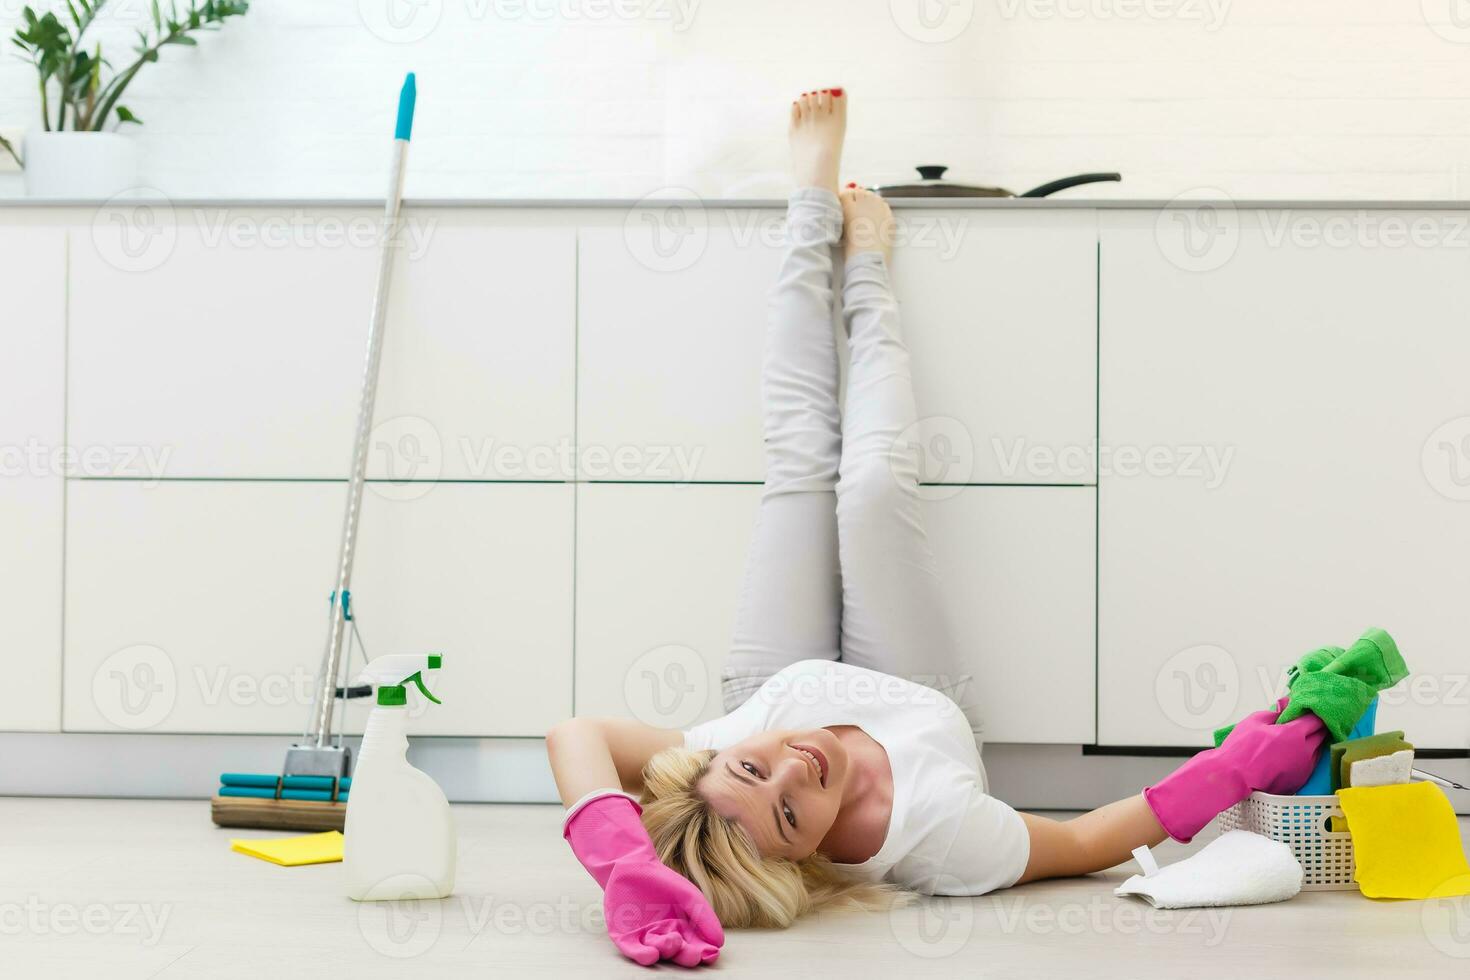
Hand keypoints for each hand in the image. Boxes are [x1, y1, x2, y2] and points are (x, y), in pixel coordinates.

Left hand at [603, 860, 723, 966]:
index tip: (712, 954)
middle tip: (695, 955)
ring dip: (667, 951)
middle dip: (687, 956)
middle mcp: (665, 937)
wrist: (633, 866)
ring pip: (658, 951)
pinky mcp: (626, 938)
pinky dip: (642, 955)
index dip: (705, 952)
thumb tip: (720, 942)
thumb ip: (704, 916)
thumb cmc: (664, 881)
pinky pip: (634, 950)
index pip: (697, 946)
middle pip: (679, 953)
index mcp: (683, 930)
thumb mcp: (689, 896)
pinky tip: (651, 955)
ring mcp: (645, 938)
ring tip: (673, 942)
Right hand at [1221, 696, 1325, 793]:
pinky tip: (1288, 755)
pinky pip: (1309, 764)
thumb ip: (1274, 712)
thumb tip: (1284, 707)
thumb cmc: (1241, 751)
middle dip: (1314, 727)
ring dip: (1310, 742)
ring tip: (1292, 740)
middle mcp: (1304, 751)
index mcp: (1294, 734)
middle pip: (1321, 734)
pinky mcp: (1300, 780)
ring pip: (1317, 750)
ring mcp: (1304, 768)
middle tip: (1300, 723)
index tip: (1306, 712)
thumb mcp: (1254, 721)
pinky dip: (1303, 757)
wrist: (1234, 777)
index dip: (1312, 714)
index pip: (1316, 719)